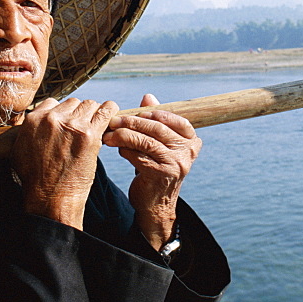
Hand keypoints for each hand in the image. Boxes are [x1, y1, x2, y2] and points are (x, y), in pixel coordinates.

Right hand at [11, 97, 118, 229]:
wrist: (50, 198)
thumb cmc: (35, 179)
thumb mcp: (21, 149)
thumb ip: (29, 130)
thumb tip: (37, 122)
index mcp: (34, 119)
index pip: (54, 103)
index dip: (63, 114)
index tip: (68, 124)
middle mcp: (52, 118)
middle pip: (74, 103)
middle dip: (79, 115)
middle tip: (82, 130)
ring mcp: (72, 125)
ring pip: (89, 105)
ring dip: (94, 116)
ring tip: (96, 127)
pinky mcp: (89, 134)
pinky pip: (106, 110)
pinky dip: (110, 111)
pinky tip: (111, 116)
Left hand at [103, 94, 200, 249]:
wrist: (156, 204)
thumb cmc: (156, 169)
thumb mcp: (159, 144)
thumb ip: (156, 121)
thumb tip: (148, 97)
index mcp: (192, 142)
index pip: (177, 120)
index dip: (156, 114)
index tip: (138, 113)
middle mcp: (187, 153)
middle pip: (158, 129)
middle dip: (133, 122)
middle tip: (114, 120)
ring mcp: (176, 165)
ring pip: (146, 141)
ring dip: (124, 135)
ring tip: (110, 134)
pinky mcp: (160, 175)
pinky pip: (138, 156)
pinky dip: (125, 151)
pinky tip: (118, 149)